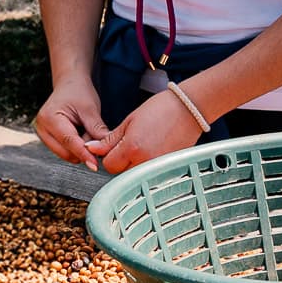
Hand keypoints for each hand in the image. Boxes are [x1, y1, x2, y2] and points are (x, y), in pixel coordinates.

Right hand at [34, 79, 110, 169]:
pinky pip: (64, 150)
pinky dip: (75, 146)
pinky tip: (81, 133)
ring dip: (80, 149)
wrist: (70, 84)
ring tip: (86, 130)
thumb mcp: (91, 109)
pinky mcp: (47, 138)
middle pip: (65, 151)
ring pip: (65, 154)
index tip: (94, 165)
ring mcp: (42, 134)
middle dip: (83, 150)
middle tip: (95, 135)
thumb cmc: (79, 92)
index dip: (83, 154)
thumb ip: (96, 130)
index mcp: (50, 117)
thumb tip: (104, 150)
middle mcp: (42, 128)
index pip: (69, 142)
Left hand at [84, 89, 203, 174]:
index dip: (109, 155)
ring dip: (136, 163)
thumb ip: (110, 139)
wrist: (189, 109)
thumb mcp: (130, 121)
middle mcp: (145, 162)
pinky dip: (150, 164)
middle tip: (133, 143)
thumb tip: (91, 149)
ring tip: (146, 145)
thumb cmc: (162, 109)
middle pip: (122, 172)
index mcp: (132, 148)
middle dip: (122, 160)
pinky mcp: (169, 168)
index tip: (116, 146)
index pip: (109, 165)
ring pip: (136, 174)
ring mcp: (158, 167)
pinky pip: (151, 172)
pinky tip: (156, 148)